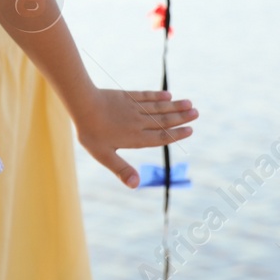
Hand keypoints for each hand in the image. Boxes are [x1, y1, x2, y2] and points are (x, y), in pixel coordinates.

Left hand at [73, 88, 196, 188]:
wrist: (82, 105)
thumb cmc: (91, 133)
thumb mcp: (104, 156)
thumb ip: (121, 169)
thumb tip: (136, 185)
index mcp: (135, 138)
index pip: (160, 137)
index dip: (176, 134)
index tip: (190, 130)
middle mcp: (138, 122)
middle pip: (163, 120)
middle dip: (181, 117)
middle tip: (196, 113)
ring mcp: (133, 108)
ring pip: (158, 107)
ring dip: (174, 105)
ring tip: (189, 103)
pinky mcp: (127, 96)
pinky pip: (146, 96)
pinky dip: (158, 95)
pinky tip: (168, 94)